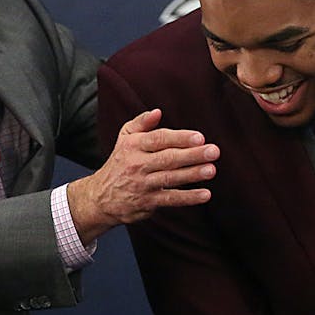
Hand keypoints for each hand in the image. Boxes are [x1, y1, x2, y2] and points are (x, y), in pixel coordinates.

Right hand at [67, 109, 218, 243]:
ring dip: (192, 174)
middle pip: (168, 158)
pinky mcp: (148, 202)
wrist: (100, 197)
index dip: (179, 138)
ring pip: (170, 178)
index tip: (199, 137)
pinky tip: (205, 194)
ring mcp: (143, 184)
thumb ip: (141, 122)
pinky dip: (188, 198)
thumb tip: (158, 112)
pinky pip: (170, 199)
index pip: (159, 139)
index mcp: (134, 146)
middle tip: (213, 151)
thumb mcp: (125, 138)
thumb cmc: (120, 162)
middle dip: (192, 155)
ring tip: (211, 170)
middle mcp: (137, 164)